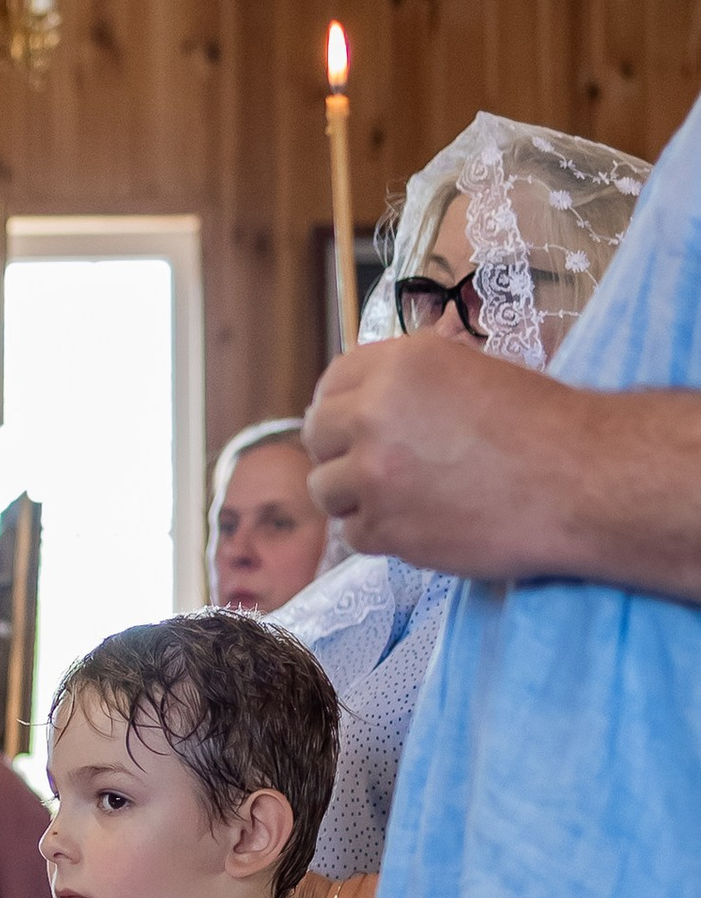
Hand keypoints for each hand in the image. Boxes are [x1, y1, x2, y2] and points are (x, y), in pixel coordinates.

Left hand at [302, 341, 574, 576]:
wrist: (580, 482)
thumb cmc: (543, 425)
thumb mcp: (472, 372)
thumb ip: (412, 381)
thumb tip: (372, 393)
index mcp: (400, 364)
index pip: (333, 380)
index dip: (339, 404)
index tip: (348, 423)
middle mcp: (375, 413)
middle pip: (317, 434)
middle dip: (337, 450)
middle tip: (369, 465)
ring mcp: (374, 474)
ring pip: (325, 490)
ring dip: (353, 496)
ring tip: (398, 497)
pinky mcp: (386, 528)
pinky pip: (354, 534)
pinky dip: (378, 533)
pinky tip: (418, 523)